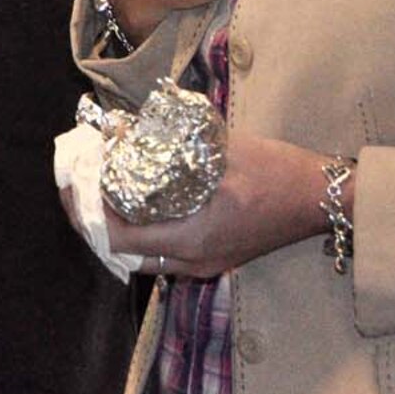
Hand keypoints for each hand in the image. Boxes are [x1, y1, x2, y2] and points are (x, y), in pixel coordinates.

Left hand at [101, 133, 347, 278]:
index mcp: (191, 239)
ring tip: (101, 192)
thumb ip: (170, 142)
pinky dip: (142, 230)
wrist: (322, 197)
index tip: (72, 184)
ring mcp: (206, 264)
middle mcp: (194, 261)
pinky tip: (136, 202)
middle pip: (123, 253)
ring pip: (142, 255)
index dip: (87, 212)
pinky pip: (163, 252)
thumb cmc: (276, 171)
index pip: (118, 238)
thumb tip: (120, 129)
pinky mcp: (215, 257)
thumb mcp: (219, 149)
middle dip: (95, 220)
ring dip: (117, 227)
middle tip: (79, 187)